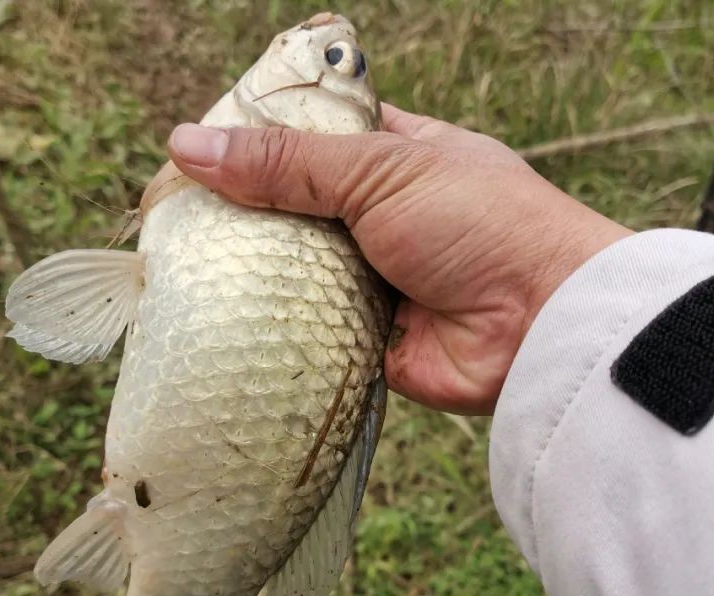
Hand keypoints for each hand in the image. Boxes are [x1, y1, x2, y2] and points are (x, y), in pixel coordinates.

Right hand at [166, 104, 631, 413]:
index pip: (313, 137)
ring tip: (180, 265)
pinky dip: (275, 326)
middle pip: (294, 208)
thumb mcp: (381, 170)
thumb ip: (287, 162)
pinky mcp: (367, 339)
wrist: (541, 322)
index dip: (258, 140)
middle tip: (172, 216)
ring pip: (295, 272)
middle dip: (244, 214)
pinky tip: (217, 319)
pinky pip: (307, 330)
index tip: (194, 149)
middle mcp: (381, 217)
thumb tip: (186, 143)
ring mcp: (374, 280)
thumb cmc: (480, 222)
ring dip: (254, 272)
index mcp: (396, 156)